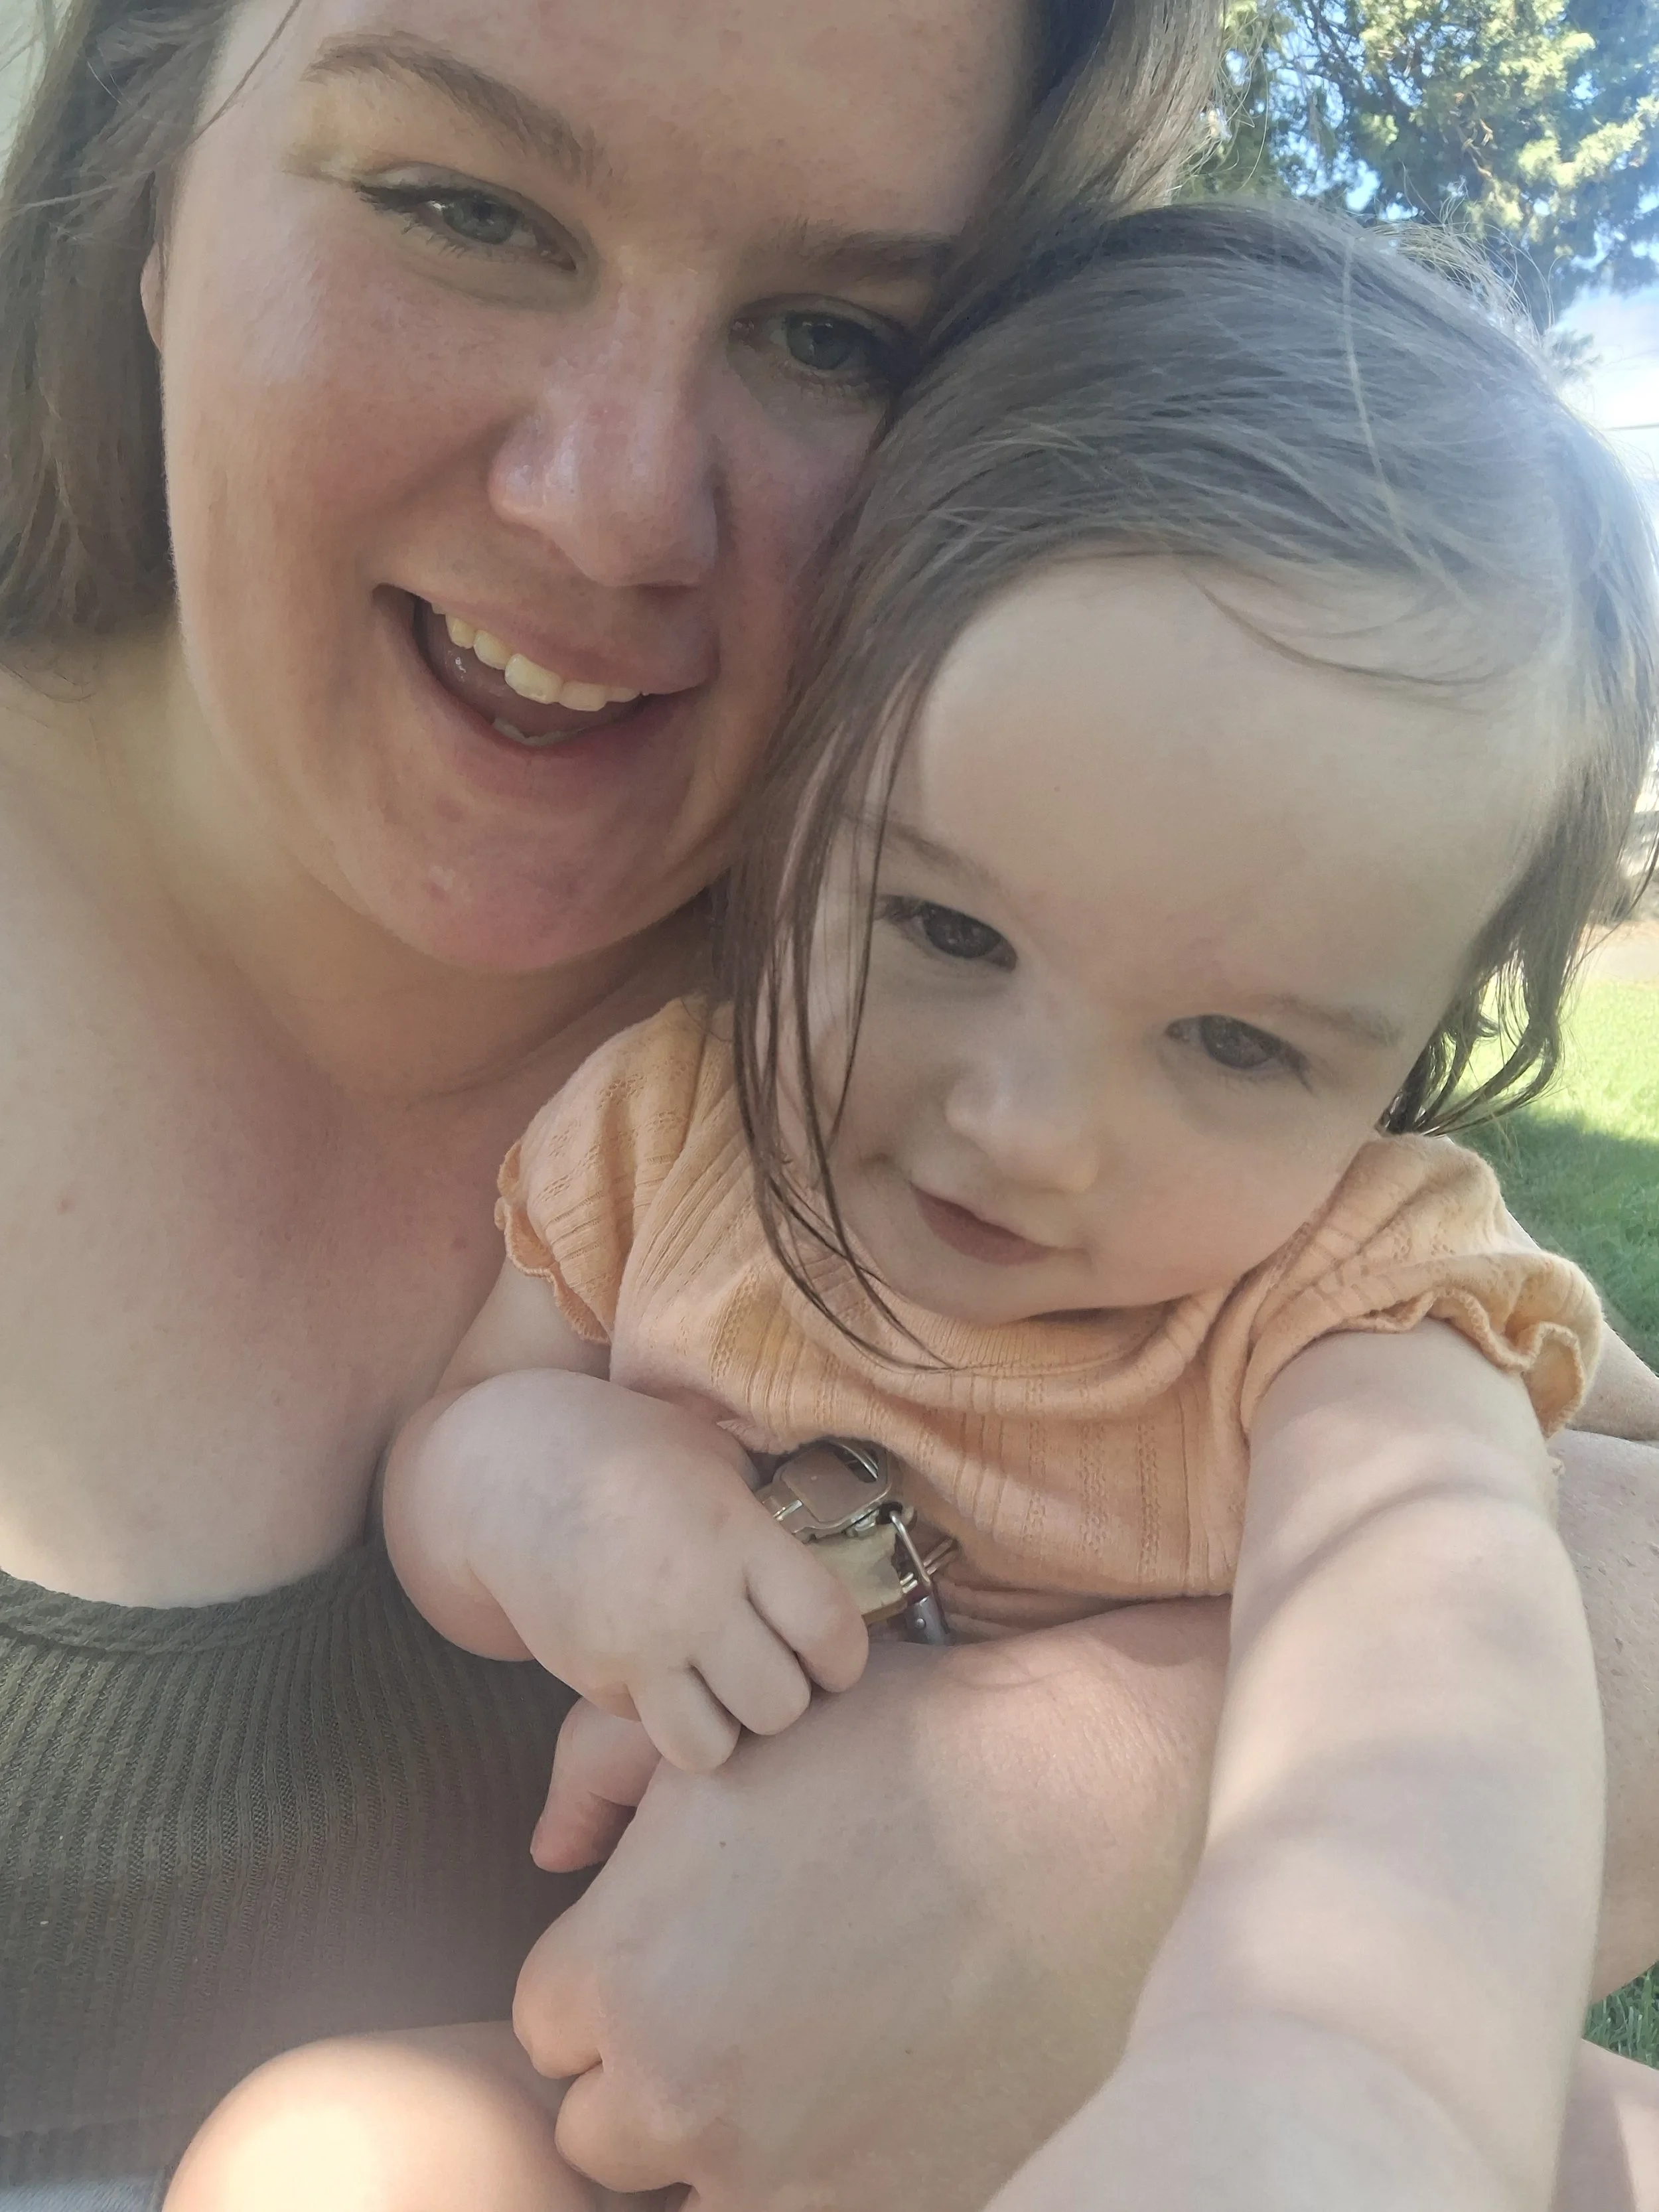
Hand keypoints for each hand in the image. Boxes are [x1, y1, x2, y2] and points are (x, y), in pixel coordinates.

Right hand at [391, 1371, 869, 1771]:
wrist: (509, 1469)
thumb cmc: (630, 1448)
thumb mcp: (715, 1455)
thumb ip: (772, 1513)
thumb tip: (842, 1548)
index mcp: (736, 1535)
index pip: (829, 1630)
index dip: (843, 1655)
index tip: (830, 1648)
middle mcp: (691, 1600)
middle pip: (779, 1706)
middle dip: (786, 1697)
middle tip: (773, 1667)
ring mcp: (635, 1646)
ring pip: (710, 1748)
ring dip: (724, 1726)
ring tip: (720, 1687)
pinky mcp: (588, 1677)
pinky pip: (647, 1726)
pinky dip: (662, 1713)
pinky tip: (660, 1669)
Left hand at [513, 1600, 1228, 2211]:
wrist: (1065, 1802)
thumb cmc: (888, 1746)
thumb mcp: (719, 1733)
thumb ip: (593, 1770)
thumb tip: (551, 1849)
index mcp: (619, 1976)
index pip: (549, 2025)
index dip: (611, 1976)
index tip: (674, 1942)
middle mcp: (678, 2094)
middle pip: (603, 2128)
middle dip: (651, 2063)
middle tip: (732, 1995)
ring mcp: (780, 2172)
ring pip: (686, 2200)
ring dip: (718, 2138)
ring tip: (786, 2062)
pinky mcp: (884, 2205)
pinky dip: (810, 2175)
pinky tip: (855, 2100)